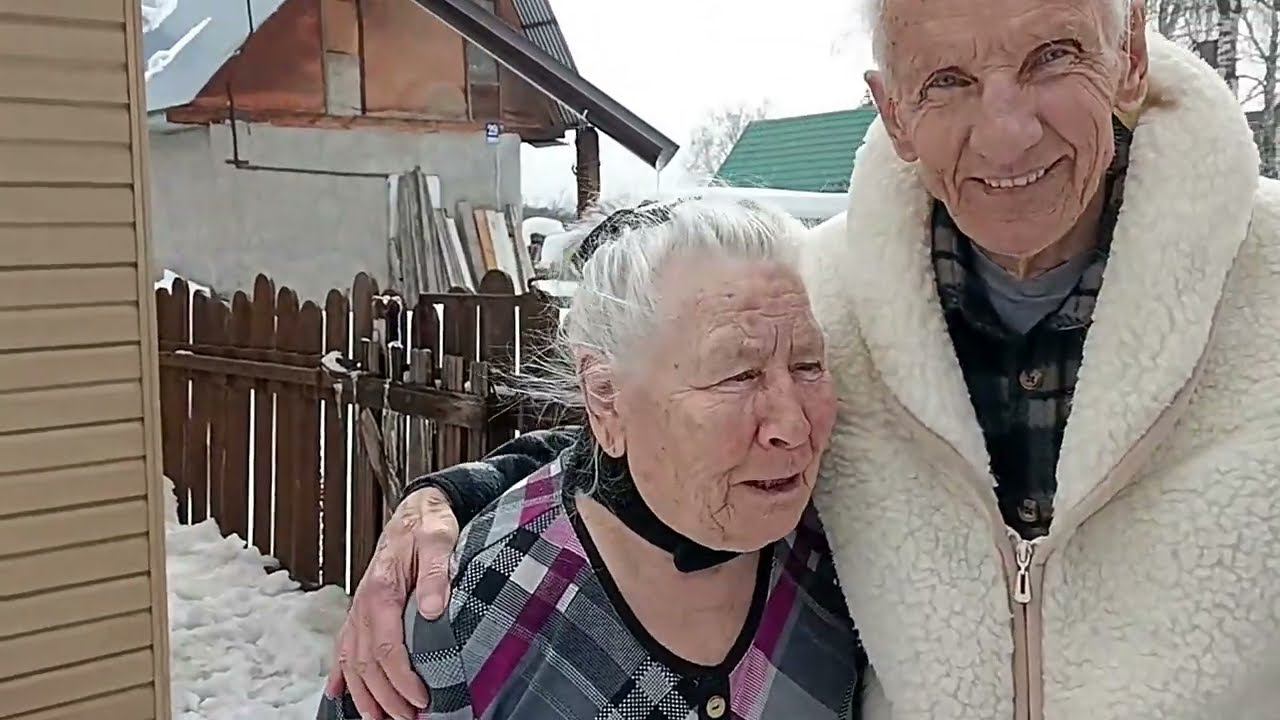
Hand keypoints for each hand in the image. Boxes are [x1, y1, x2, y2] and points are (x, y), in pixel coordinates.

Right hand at [325, 487, 459, 718]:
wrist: (417, 508)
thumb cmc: (429, 525)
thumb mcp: (439, 540)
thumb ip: (436, 574)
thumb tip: (433, 610)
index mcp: (382, 590)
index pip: (386, 647)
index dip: (402, 679)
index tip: (421, 700)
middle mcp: (365, 603)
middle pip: (367, 663)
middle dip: (385, 697)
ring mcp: (360, 607)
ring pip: (352, 660)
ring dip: (364, 694)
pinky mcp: (363, 608)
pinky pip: (345, 645)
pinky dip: (341, 673)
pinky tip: (339, 694)